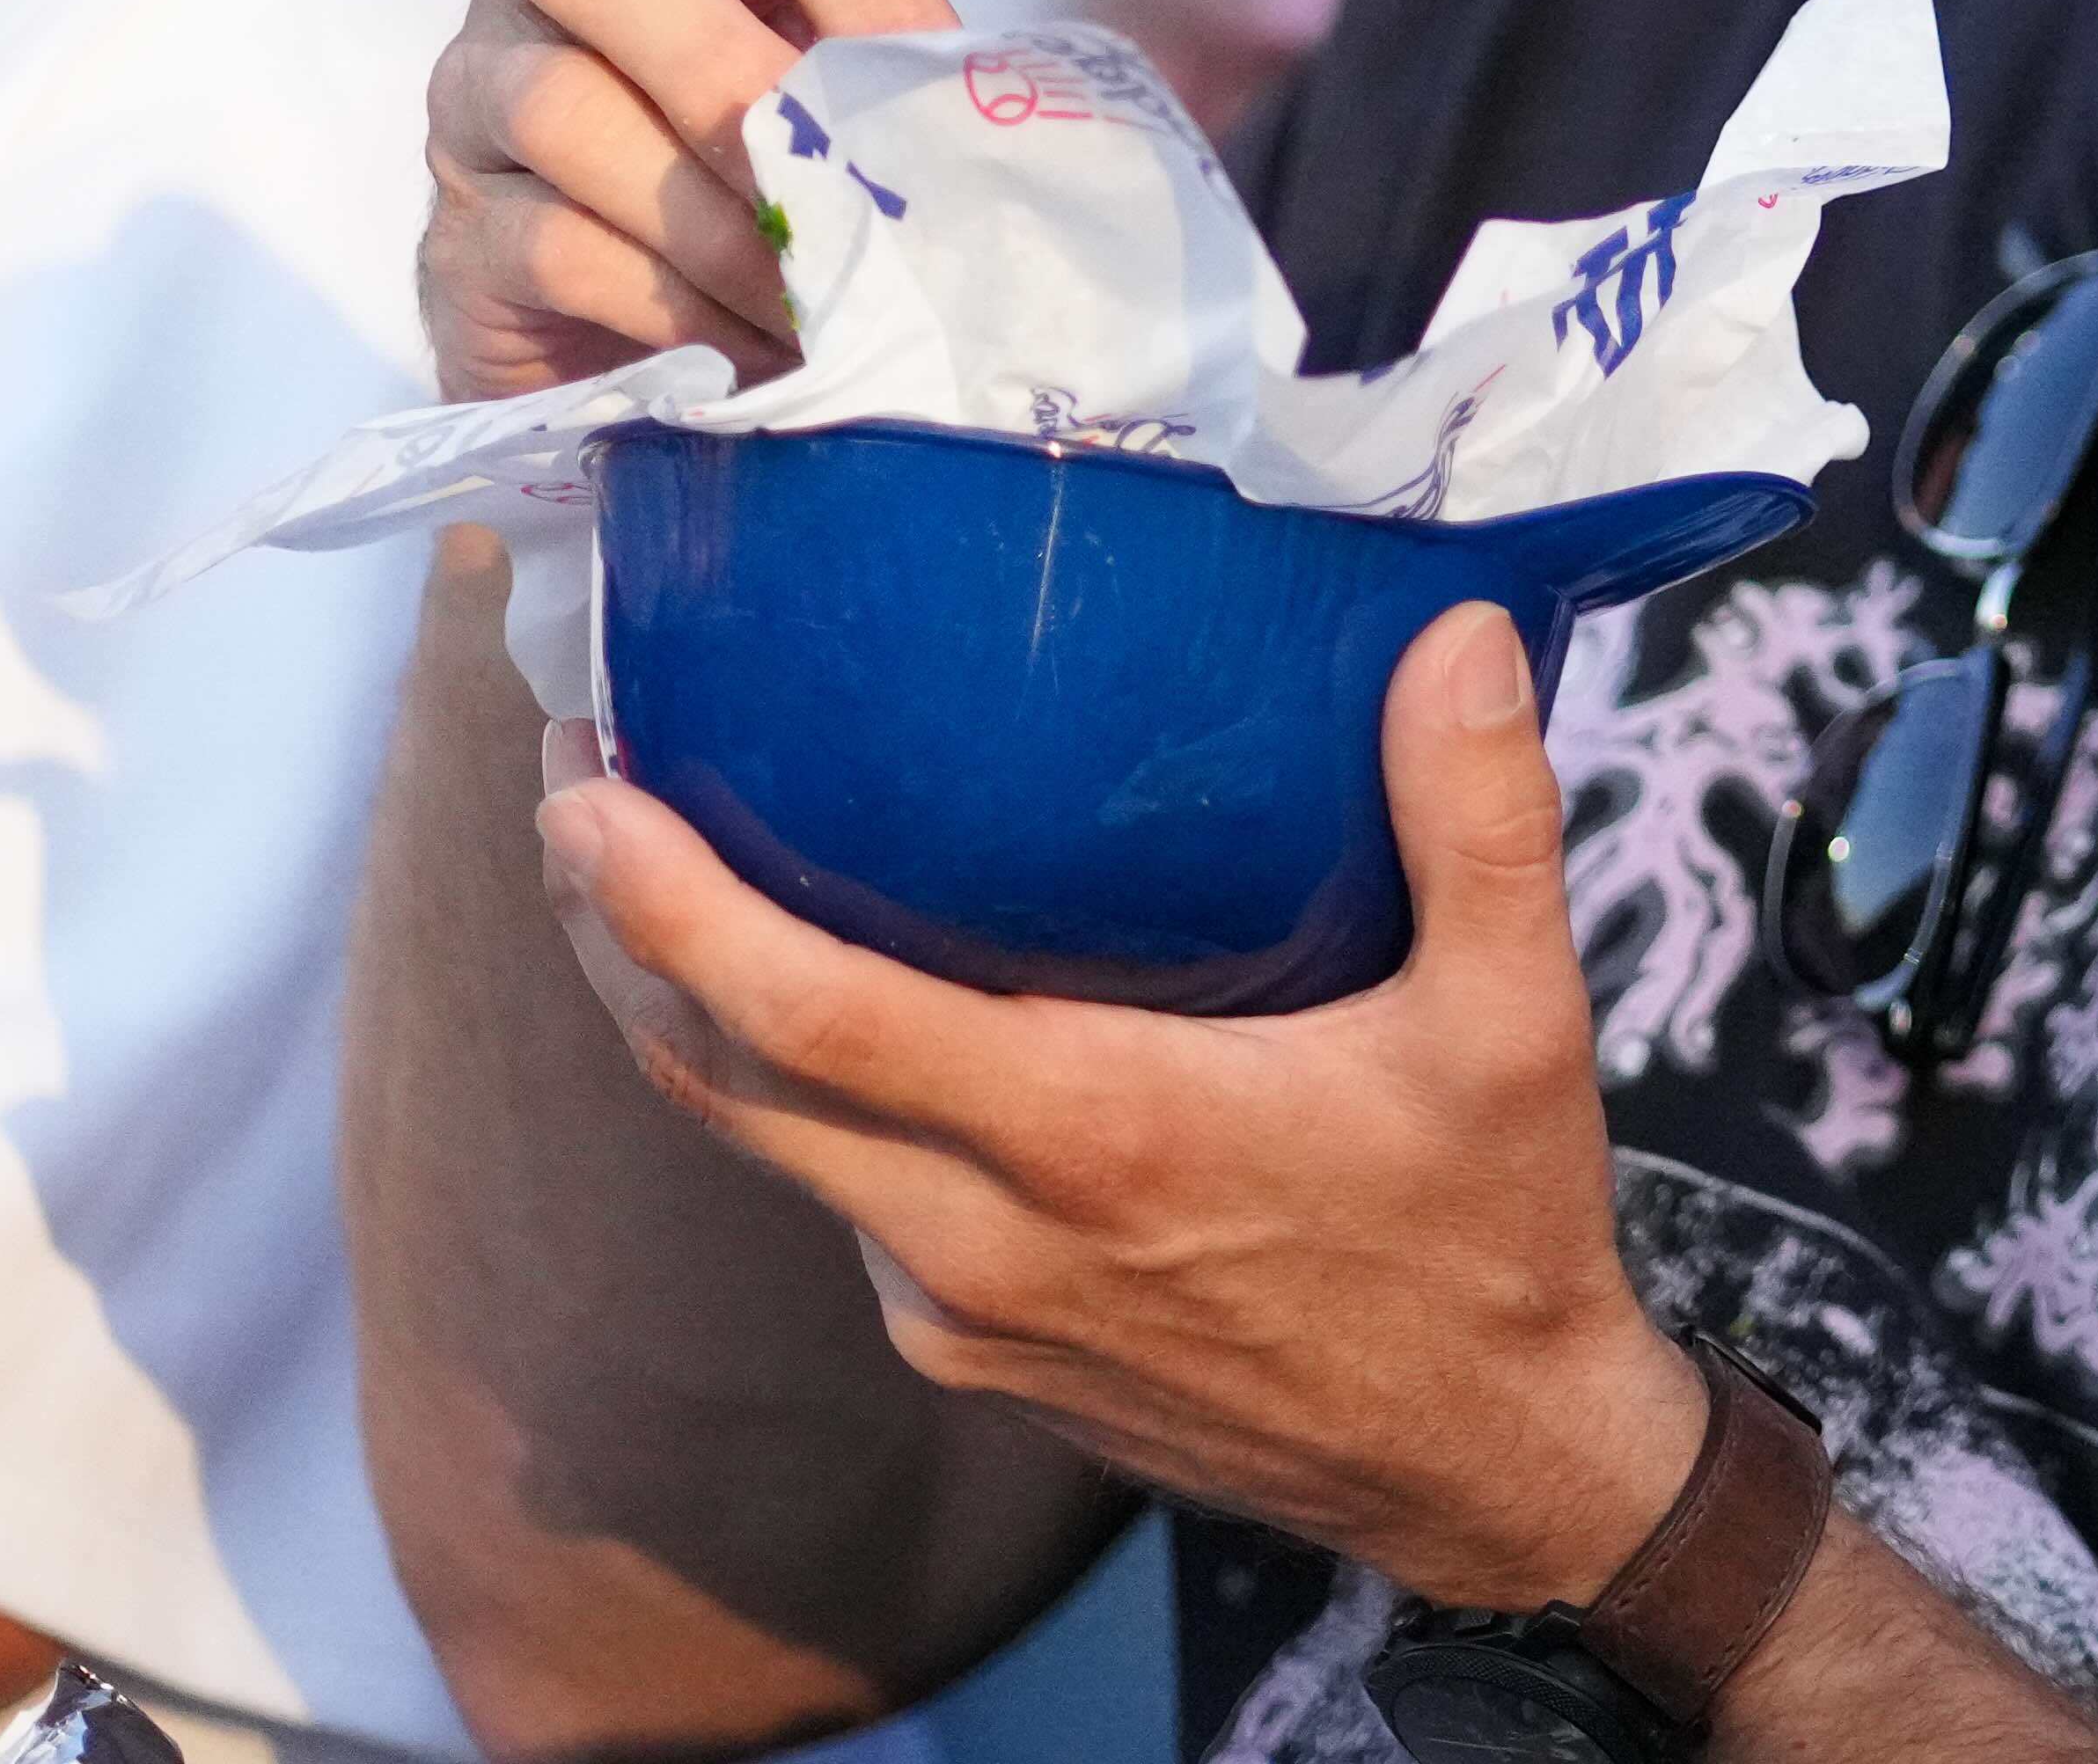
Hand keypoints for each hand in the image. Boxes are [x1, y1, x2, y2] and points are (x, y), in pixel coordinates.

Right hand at [426, 0, 956, 398]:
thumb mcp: (856, 63)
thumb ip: (901, 63)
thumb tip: (977, 135)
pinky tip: (755, 345)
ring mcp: (475, 75)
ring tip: (823, 297)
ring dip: (719, 224)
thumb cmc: (794, 134)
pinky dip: (674, 304)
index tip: (942, 103)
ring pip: (565, 111)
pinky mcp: (456, 220)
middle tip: (843, 194)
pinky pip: (551, 244)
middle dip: (734, 81)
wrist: (654, 283)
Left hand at [541, 604, 1710, 1617]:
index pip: (814, 1019)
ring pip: (770, 1151)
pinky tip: (833, 1016)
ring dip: (693, 1017)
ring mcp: (965, 1317)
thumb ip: (1481, 814)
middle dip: (619, 932)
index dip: (673, 906)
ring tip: (666, 872)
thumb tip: (1459, 632)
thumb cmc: (1487, 1241)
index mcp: (1097, 1136)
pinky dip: (798, 1102)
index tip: (589, 788)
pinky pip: (847, 1208)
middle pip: (723, 1083)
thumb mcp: (1519, 1018)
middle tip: (579, 776)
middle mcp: (991, 1240)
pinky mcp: (976, 1357)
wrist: (1483, 1464)